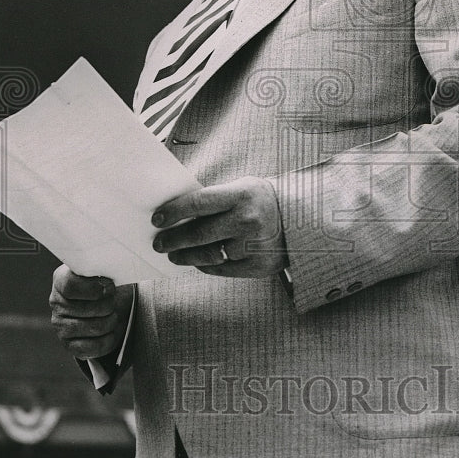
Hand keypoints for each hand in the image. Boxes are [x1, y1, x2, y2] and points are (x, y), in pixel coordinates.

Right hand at [49, 265, 133, 359]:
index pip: (71, 286)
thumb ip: (103, 269)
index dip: (94, 288)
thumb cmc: (106, 284)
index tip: (109, 286)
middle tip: (114, 301)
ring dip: (111, 321)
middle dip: (109, 305)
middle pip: (88, 309)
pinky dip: (109, 339)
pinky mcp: (69, 345)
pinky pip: (94, 346)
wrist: (107, 305)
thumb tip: (107, 279)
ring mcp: (60, 325)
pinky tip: (110, 330)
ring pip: (95, 328)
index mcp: (61, 279)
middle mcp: (56, 302)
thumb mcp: (104, 271)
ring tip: (113, 314)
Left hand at [151, 177, 287, 278]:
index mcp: (241, 195)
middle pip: (199, 233)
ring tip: (174, 255)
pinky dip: (206, 266)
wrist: (301, 219)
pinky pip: (221, 269)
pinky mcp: (257, 266)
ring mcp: (252, 246)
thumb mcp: (241, 188)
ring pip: (207, 255)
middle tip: (159, 243)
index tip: (157, 219)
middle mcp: (247, 221)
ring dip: (185, 256)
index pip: (199, 203)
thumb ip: (213, 200)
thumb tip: (177, 214)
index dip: (174, 212)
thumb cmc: (261, 200)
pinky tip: (197, 261)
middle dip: (173, 239)